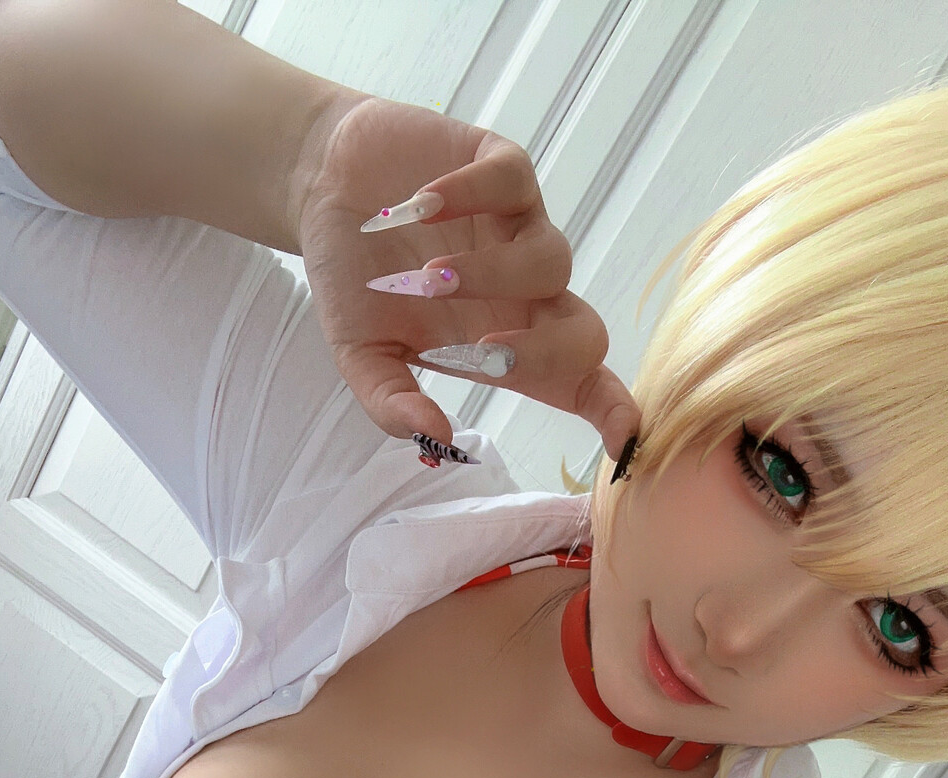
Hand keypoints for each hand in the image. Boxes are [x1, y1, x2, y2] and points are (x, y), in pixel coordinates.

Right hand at [294, 93, 639, 458]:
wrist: (324, 190)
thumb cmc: (356, 282)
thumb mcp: (362, 356)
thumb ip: (392, 403)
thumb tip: (434, 439)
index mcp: (508, 346)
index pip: (579, 383)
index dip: (610, 411)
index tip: (623, 441)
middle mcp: (529, 293)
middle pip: (586, 333)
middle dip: (543, 353)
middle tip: (482, 356)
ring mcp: (520, 227)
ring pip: (551, 261)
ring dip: (488, 278)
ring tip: (426, 278)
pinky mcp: (502, 167)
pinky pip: (511, 183)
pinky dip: (466, 196)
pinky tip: (417, 209)